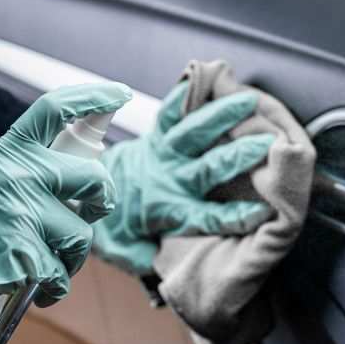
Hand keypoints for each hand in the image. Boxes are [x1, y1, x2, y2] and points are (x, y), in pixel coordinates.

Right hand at [0, 82, 132, 305]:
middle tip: (93, 210)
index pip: (56, 109)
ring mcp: (24, 216)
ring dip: (74, 256)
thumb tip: (84, 179)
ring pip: (82, 237)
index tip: (119, 93)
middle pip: (96, 180)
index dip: (93, 97)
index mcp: (12, 150)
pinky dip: (54, 286)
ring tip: (53, 263)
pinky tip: (39, 287)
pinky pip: (60, 274)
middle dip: (103, 200)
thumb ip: (33, 168)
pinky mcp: (24, 257)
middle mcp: (22, 176)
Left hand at [93, 81, 273, 274]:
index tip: (261, 212)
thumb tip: (170, 268)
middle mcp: (168, 179)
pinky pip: (169, 110)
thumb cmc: (110, 223)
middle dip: (237, 157)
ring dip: (221, 116)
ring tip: (248, 100)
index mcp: (168, 210)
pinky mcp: (155, 134)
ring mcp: (161, 153)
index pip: (207, 217)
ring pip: (193, 133)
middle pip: (207, 169)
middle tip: (266, 146)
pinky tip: (202, 75)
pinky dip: (184, 92)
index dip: (234, 216)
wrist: (78, 190)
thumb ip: (151, 258)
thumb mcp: (128, 251)